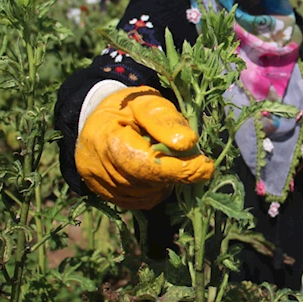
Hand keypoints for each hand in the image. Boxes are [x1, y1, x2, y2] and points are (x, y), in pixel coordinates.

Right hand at [75, 86, 213, 208]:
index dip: (178, 168)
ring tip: (169, 159)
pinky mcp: (106, 197)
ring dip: (167, 180)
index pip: (145, 163)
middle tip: (196, 161)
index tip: (205, 165)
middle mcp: (97, 168)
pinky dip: (156, 188)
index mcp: (105, 139)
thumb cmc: (127, 107)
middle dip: (177, 172)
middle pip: (147, 181)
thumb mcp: (146, 101)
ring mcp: (100, 186)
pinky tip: (156, 172)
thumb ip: (165, 119)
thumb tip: (188, 143)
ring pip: (147, 194)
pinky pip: (141, 201)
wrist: (99, 120)